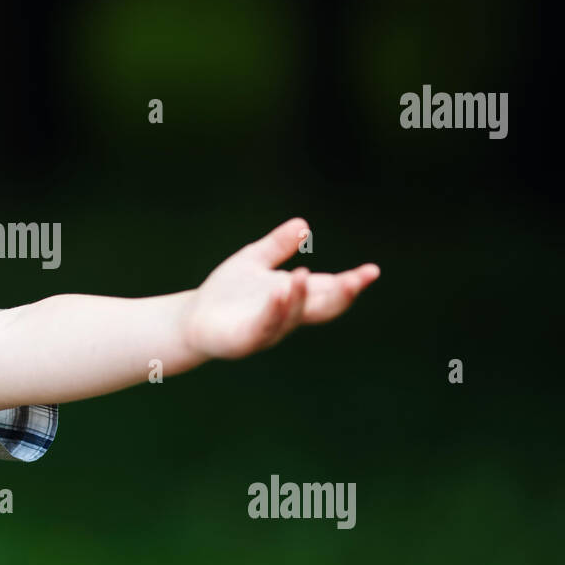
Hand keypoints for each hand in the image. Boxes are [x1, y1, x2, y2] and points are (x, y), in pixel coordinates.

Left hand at [181, 218, 379, 359]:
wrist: (192, 320)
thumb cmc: (226, 294)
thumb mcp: (253, 261)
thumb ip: (277, 246)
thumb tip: (303, 224)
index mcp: (293, 296)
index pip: (328, 290)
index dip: (350, 283)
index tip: (372, 271)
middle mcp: (287, 315)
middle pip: (321, 308)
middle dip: (340, 296)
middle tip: (356, 280)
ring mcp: (268, 329)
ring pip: (292, 316)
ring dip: (300, 297)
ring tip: (304, 275)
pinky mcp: (245, 339)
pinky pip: (264, 325)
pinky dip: (274, 310)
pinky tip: (278, 293)